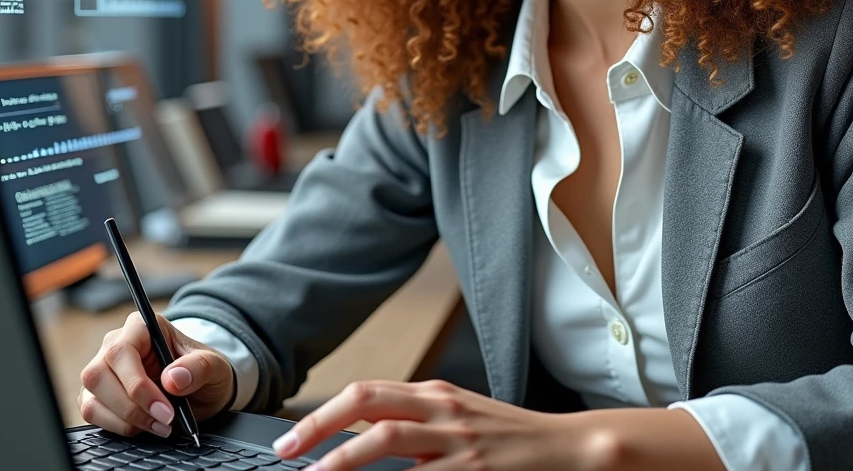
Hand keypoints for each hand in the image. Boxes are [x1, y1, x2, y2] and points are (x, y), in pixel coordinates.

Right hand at [78, 311, 235, 437]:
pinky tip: (144, 426)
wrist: (201, 390)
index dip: (137, 384)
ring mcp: (102, 371)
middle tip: (165, 420)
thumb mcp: (214, 365)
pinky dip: (118, 427)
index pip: (121, 351)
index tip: (164, 408)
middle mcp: (115, 345)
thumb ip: (199, 367)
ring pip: (92, 399)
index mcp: (141, 327)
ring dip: (126, 420)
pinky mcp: (96, 395)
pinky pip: (92, 414)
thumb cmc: (202, 370)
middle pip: (99, 376)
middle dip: (133, 407)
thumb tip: (172, 378)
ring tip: (160, 425)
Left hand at [270, 378, 606, 469]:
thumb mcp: (459, 418)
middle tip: (287, 451)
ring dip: (345, 460)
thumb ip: (416, 422)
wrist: (565, 448)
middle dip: (321, 426)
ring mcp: (457, 440)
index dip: (325, 413)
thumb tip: (362, 439)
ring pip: (389, 439)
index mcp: (435, 393)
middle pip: (370, 404)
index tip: (292, 439)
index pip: (368, 392)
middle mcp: (442, 409)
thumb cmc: (508, 437)